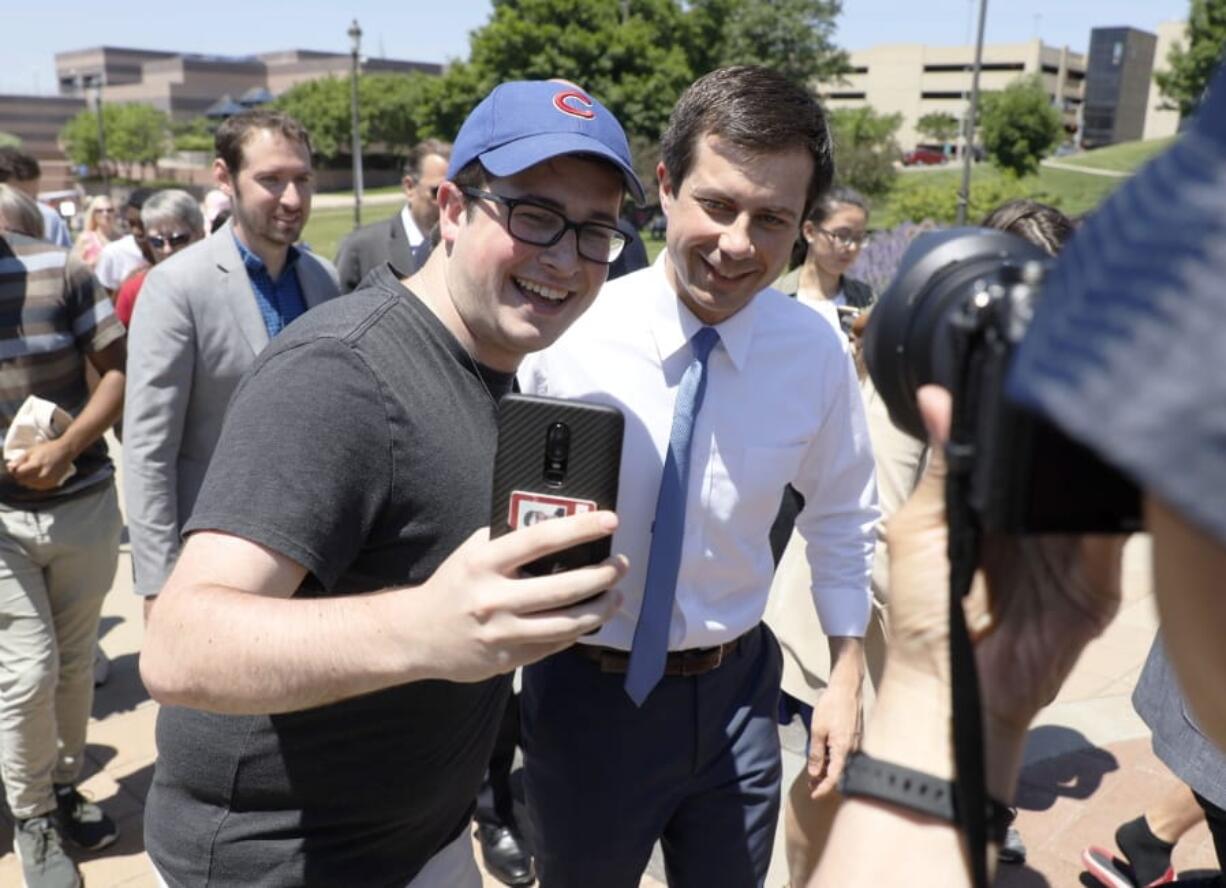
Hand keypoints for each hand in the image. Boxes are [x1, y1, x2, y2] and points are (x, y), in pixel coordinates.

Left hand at [6, 439, 74, 489]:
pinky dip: (36, 484)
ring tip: (33, 473)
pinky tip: (39, 477)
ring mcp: (49, 480)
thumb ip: (19, 460)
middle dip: (22, 476)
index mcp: (36, 465)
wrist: (65, 451)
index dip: (16, 471)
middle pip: (23, 481)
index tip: (19, 468)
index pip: (19, 474)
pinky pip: (39, 488)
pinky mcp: (53, 483)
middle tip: (26, 470)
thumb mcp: (31, 451)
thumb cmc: (47, 449)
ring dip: (28, 481)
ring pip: (31, 486)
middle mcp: (43, 475)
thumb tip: (10, 468)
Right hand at [407, 509, 627, 682]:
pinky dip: (578, 631)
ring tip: (615, 596)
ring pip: (567, 624)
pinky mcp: (509, 659)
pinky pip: (555, 645)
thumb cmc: (451, 587)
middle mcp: (495, 598)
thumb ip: (506, 541)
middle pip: (564, 587)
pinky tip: (589, 619)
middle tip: (620, 566)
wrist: (415, 636)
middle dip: (602, 575)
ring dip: (600, 609)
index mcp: (485, 562)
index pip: (542, 539)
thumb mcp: (471, 553)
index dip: (580, 528)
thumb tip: (554, 523)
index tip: (610, 520)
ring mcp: (503, 633)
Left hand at [807, 638, 864, 797]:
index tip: (814, 795)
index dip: (824, 789)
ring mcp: (856, 744)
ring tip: (814, 773)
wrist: (846, 688)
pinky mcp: (855, 739)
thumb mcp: (818, 730)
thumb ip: (816, 754)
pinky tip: (824, 759)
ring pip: (843, 765)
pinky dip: (835, 760)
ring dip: (829, 771)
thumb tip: (814, 773)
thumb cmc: (832, 705)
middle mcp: (854, 750)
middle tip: (810, 785)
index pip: (835, 777)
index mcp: (844, 749)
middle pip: (841, 774)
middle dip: (825, 781)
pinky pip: (845, 755)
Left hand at [875, 386, 1123, 790]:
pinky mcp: (1097, 590)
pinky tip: (1092, 496)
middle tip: (1057, 409)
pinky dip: (1107, 520)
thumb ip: (942, 468)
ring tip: (1072, 448)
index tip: (1025, 385)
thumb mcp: (921, 529)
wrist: (946, 686)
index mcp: (995, 509)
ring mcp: (1071, 557)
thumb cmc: (922, 613)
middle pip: (1063, 474)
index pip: (1021, 457)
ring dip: (1084, 477)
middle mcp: (1038, 528)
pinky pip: (1113, 545)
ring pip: (1092, 501)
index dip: (1024, 424)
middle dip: (1060, 446)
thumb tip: (937, 397)